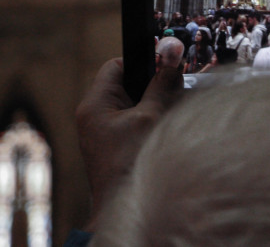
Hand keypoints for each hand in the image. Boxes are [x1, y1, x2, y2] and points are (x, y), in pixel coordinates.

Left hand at [75, 58, 182, 228]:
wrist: (125, 207)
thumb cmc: (130, 163)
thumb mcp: (150, 117)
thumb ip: (161, 87)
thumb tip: (171, 61)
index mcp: (94, 105)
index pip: (115, 67)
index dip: (140, 62)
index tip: (164, 66)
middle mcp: (95, 117)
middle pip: (127, 86)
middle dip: (152, 86)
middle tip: (174, 89)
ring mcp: (104, 134)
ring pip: (134, 106)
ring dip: (154, 106)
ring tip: (171, 111)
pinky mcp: (115, 147)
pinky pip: (134, 124)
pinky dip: (151, 123)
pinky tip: (165, 128)